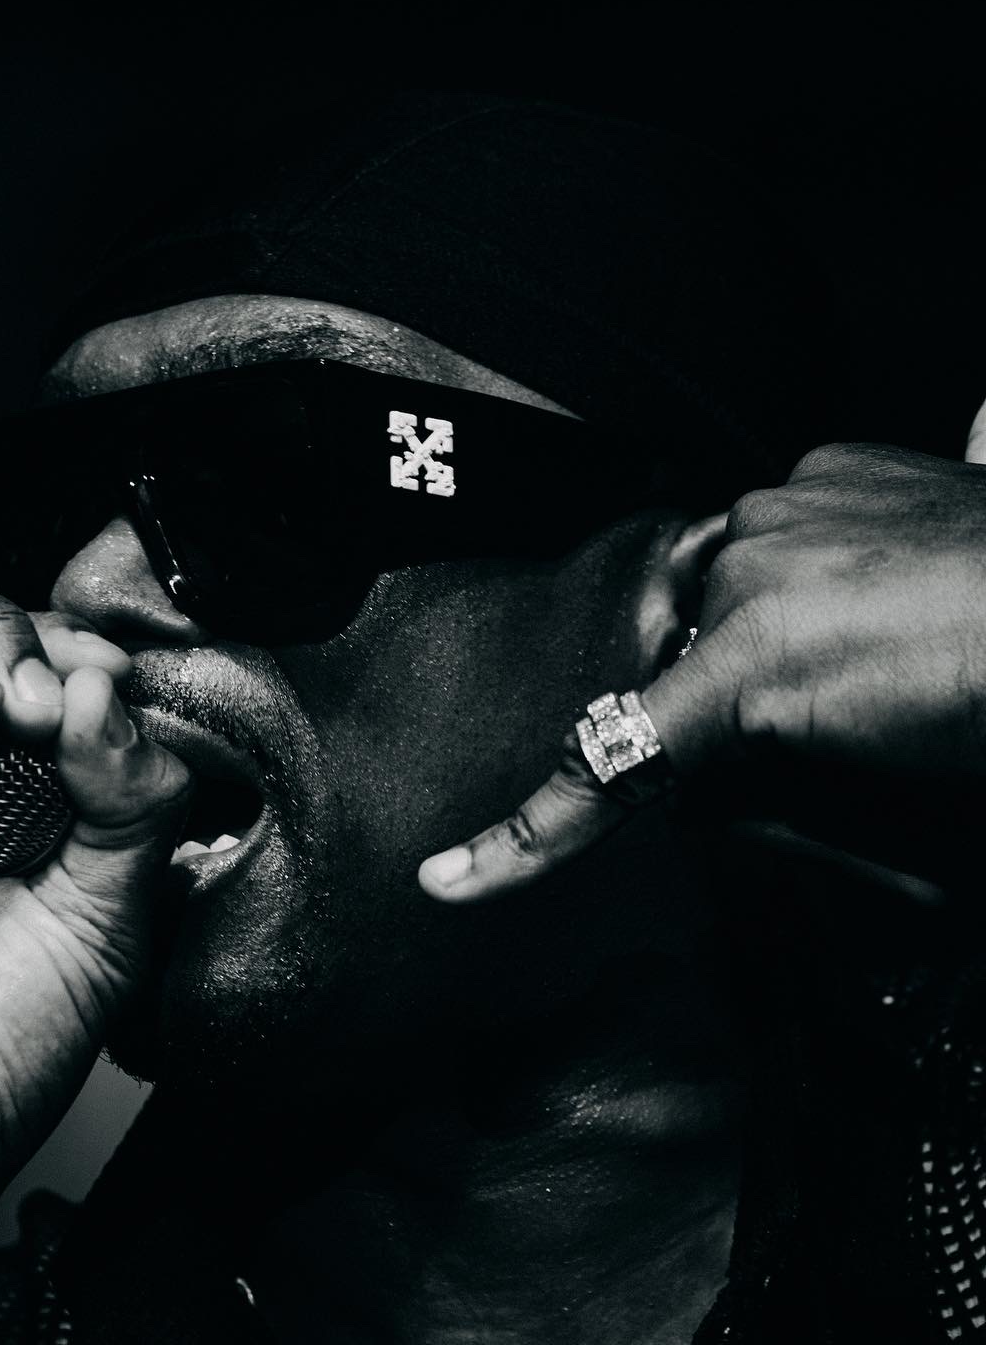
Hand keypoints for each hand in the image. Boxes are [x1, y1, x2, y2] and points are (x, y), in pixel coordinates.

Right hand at [420, 411, 985, 903]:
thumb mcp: (897, 811)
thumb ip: (768, 801)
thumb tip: (706, 796)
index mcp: (754, 655)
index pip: (612, 758)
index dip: (526, 838)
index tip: (448, 882)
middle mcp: (748, 559)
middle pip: (671, 671)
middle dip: (712, 716)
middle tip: (817, 742)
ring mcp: (792, 500)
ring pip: (720, 593)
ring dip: (763, 637)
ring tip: (883, 658)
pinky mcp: (840, 462)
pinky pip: (780, 531)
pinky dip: (806, 571)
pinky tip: (883, 593)